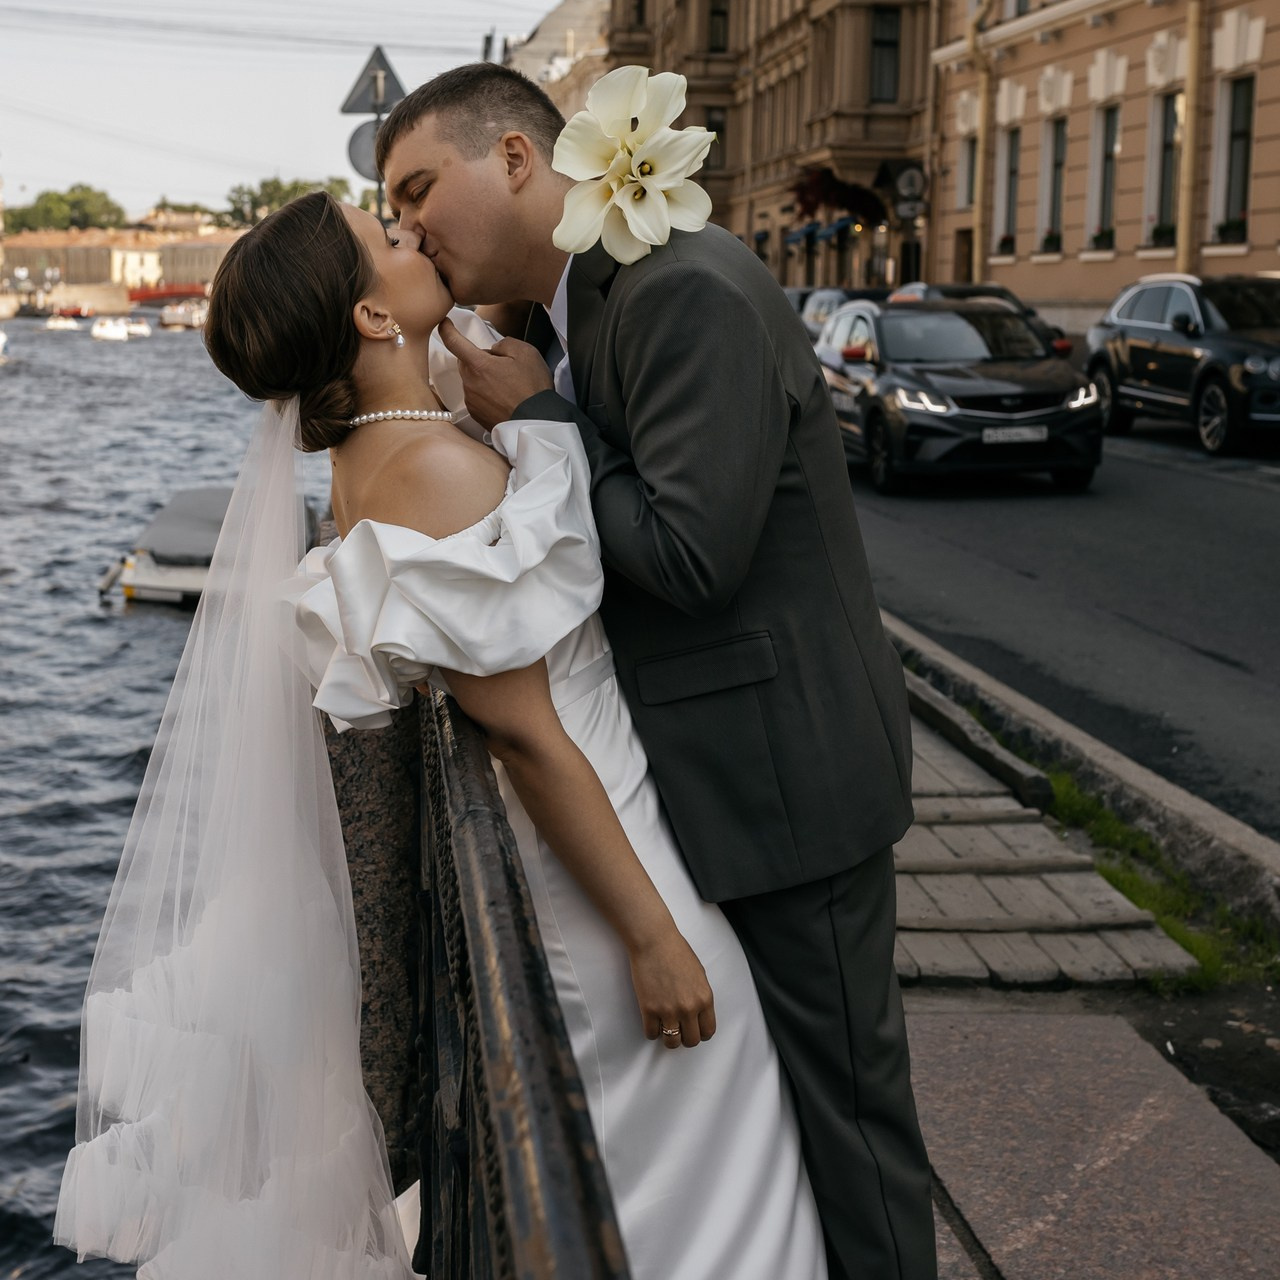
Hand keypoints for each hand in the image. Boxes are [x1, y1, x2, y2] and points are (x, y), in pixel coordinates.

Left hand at [437, 315, 553, 429]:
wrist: (536, 422)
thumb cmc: (532, 388)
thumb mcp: (525, 352)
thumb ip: (504, 343)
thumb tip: (494, 350)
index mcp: (478, 365)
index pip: (454, 341)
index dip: (447, 330)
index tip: (444, 323)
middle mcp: (469, 383)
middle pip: (465, 363)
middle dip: (479, 360)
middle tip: (502, 366)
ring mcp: (471, 401)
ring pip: (471, 380)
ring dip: (483, 379)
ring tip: (507, 386)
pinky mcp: (476, 415)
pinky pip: (476, 397)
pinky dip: (486, 395)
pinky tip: (504, 399)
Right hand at [628, 930, 715, 1048]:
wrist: (654, 941)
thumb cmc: (676, 952)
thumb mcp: (699, 974)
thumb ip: (701, 996)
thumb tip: (698, 1014)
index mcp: (705, 998)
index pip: (708, 1031)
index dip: (700, 1033)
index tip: (693, 1029)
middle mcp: (689, 1008)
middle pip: (691, 1041)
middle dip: (685, 1037)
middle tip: (678, 1029)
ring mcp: (668, 1010)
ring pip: (672, 1043)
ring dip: (668, 1038)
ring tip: (664, 1027)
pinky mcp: (649, 1009)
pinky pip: (651, 1034)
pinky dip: (651, 1031)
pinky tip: (651, 1020)